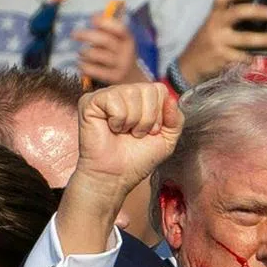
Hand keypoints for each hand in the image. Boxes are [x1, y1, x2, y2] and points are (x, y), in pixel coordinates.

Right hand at [71, 82, 182, 199]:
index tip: (150, 132)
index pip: (160, 89)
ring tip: (124, 133)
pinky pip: (114, 100)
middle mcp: (124, 93)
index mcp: (141, 99)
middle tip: (135, 134)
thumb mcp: (167, 140)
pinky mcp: (90, 101)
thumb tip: (171, 98)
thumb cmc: (137, 160)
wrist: (115, 177)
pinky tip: (112, 129)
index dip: (160, 114)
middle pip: (148, 89)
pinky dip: (118, 120)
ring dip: (133, 121)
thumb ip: (176, 119)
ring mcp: (106, 95)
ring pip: (132, 93)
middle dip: (147, 118)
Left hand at [73, 13, 150, 85]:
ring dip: (85, 52)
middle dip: (87, 35)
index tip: (92, 20)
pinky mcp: (114, 78)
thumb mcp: (118, 42)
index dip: (106, 23)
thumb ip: (107, 30)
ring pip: (98, 55)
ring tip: (81, 53)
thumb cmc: (118, 55)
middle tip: (74, 34)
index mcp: (128, 40)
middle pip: (106, 41)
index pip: (120, 29)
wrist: (132, 80)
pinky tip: (81, 64)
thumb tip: (95, 16)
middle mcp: (127, 53)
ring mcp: (121, 66)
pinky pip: (95, 71)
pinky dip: (85, 66)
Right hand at [175, 0, 266, 84]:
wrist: (189, 66)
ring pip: (246, 39)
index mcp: (214, 17)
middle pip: (237, 14)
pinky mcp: (223, 58)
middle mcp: (215, 27)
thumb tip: (255, 18)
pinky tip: (264, 59)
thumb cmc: (205, 45)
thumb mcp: (212, 28)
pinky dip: (255, 58)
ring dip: (265, 39)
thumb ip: (227, 22)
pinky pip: (243, 57)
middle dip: (257, 12)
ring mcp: (219, 43)